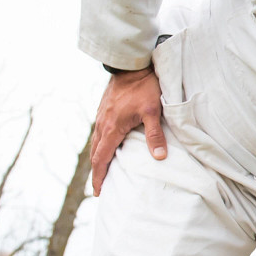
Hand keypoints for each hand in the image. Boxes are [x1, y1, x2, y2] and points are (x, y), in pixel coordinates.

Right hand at [90, 67, 165, 194]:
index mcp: (111, 128)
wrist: (131, 64)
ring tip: (102, 171)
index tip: (99, 192)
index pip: (102, 158)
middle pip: (95, 154)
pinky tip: (107, 147)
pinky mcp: (104, 109)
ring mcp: (101, 116)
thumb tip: (159, 157)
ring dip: (97, 159)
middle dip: (97, 172)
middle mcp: (102, 124)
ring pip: (96, 143)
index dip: (99, 177)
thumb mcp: (152, 111)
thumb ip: (155, 134)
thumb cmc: (144, 86)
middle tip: (100, 188)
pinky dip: (100, 145)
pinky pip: (99, 133)